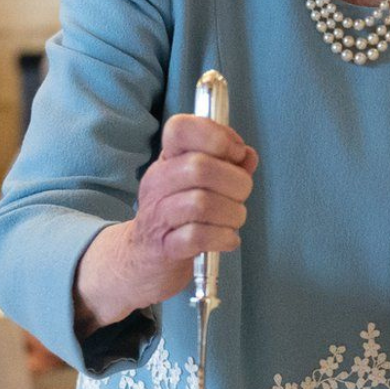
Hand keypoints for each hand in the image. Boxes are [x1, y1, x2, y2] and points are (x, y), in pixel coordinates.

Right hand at [75, 114, 257, 333]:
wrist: (142, 259)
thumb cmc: (178, 216)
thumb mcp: (200, 184)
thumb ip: (227, 165)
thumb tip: (247, 155)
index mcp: (167, 160)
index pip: (180, 128)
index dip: (216, 135)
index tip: (235, 154)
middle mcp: (158, 182)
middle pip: (200, 167)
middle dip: (236, 182)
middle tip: (240, 196)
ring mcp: (158, 215)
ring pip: (202, 204)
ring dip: (232, 213)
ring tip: (234, 220)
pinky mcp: (164, 247)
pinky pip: (197, 237)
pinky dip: (223, 238)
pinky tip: (227, 239)